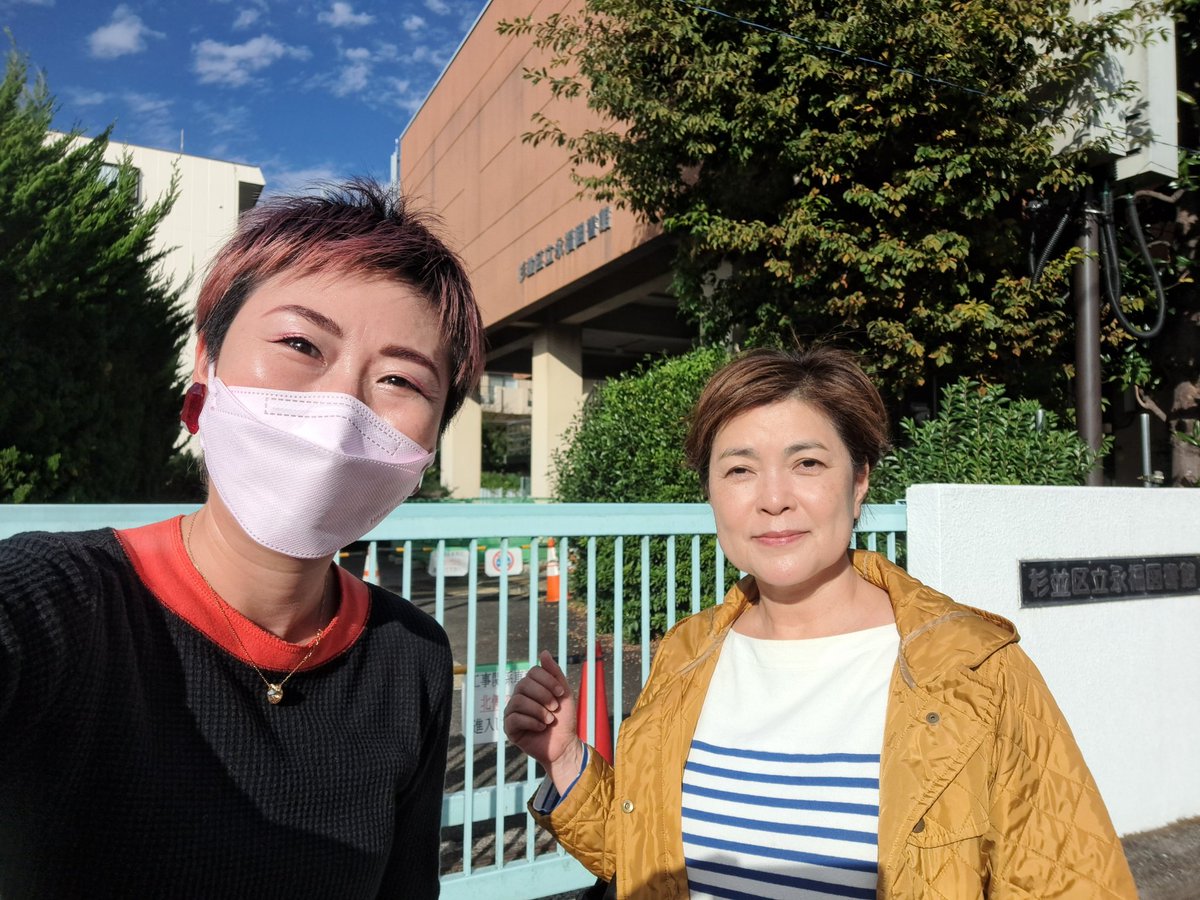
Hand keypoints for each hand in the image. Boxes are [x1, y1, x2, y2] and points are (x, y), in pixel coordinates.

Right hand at [504, 650, 583, 791]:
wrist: (565, 745)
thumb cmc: (564, 719)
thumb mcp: (564, 693)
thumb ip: (554, 673)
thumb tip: (543, 652)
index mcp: (532, 687)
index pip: (533, 672)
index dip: (547, 680)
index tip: (561, 693)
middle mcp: (520, 697)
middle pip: (524, 684)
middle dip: (543, 696)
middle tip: (555, 708)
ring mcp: (513, 712)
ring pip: (518, 701)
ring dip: (539, 710)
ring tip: (549, 720)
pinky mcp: (510, 728)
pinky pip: (514, 718)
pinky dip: (531, 722)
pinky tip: (541, 727)